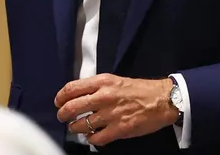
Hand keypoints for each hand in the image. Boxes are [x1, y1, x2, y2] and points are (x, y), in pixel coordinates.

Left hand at [55, 74, 176, 146]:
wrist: (162, 100)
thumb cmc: (138, 89)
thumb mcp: (114, 80)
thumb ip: (96, 86)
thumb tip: (78, 94)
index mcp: (102, 82)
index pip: (72, 88)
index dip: (60, 97)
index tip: (58, 102)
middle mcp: (104, 97)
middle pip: (73, 107)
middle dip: (63, 114)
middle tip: (62, 117)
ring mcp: (111, 114)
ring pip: (82, 124)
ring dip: (75, 128)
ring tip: (76, 128)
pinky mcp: (120, 129)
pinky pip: (97, 138)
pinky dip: (91, 139)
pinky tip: (91, 137)